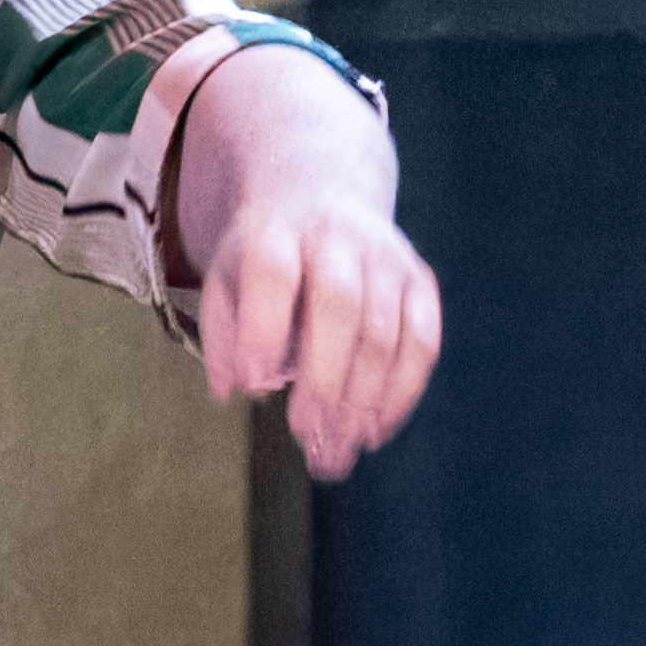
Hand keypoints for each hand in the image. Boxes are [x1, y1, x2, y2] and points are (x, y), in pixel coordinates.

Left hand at [201, 191, 443, 478]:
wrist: (325, 193)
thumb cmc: (267, 256)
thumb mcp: (228, 278)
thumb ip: (224, 333)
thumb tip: (234, 387)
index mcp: (278, 228)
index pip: (272, 271)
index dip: (264, 328)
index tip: (255, 382)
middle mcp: (337, 236)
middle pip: (338, 304)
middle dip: (323, 377)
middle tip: (305, 436)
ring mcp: (386, 257)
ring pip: (383, 332)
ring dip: (360, 400)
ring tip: (335, 451)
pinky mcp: (420, 280)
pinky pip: (422, 341)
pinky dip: (401, 393)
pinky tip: (373, 431)